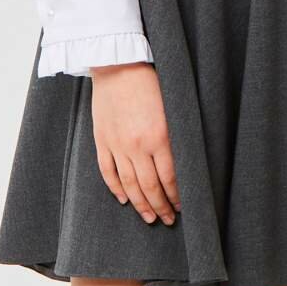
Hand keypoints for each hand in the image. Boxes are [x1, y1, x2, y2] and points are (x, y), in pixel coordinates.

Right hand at [89, 62, 179, 224]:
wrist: (118, 65)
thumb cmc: (150, 82)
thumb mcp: (173, 108)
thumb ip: (176, 137)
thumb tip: (184, 165)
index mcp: (159, 137)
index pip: (170, 178)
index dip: (176, 197)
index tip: (182, 208)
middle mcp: (137, 146)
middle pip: (150, 186)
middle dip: (161, 206)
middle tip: (168, 220)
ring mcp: (117, 145)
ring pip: (129, 184)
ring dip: (140, 204)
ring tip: (149, 217)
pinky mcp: (102, 140)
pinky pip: (108, 172)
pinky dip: (116, 188)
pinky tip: (124, 199)